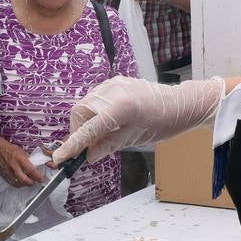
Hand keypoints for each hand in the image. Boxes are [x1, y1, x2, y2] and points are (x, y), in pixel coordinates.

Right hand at [0, 136, 44, 185]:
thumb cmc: (10, 149)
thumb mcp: (22, 151)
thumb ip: (28, 160)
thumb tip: (35, 166)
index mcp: (20, 159)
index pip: (31, 171)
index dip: (38, 176)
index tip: (41, 178)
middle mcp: (14, 167)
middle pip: (25, 180)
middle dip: (32, 183)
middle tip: (36, 181)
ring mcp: (9, 173)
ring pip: (19, 184)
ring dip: (25, 184)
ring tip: (29, 182)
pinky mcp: (4, 176)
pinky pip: (13, 183)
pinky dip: (18, 184)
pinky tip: (21, 182)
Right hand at [52, 75, 225, 163]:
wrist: (180, 103)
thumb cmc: (163, 122)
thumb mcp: (136, 138)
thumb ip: (108, 145)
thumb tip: (88, 156)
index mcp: (121, 107)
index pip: (89, 129)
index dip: (73, 144)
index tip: (60, 158)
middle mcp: (113, 91)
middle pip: (80, 112)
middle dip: (79, 131)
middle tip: (85, 148)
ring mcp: (113, 84)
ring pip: (85, 104)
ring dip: (85, 122)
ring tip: (98, 136)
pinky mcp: (115, 82)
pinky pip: (95, 98)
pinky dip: (93, 112)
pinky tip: (105, 122)